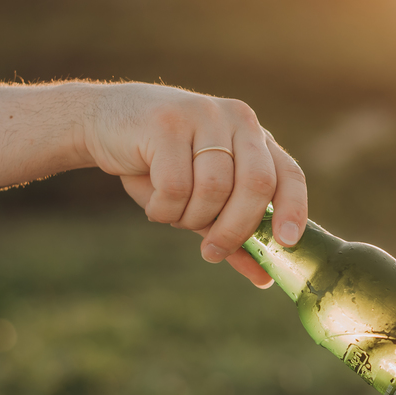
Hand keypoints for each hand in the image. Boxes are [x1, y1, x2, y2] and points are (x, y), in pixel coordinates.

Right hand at [80, 83, 306, 286]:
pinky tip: (153, 204)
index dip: (293, 209)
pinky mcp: (166, 122)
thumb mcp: (201, 199)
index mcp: (254, 135)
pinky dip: (163, 210)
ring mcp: (203, 115)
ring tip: (173, 214)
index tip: (286, 243)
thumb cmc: (159, 164)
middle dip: (236, 229)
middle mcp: (236, 119)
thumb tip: (265, 279)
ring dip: (191, 218)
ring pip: (213, 189)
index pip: (288, 174)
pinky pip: (175, 187)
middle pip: (256, 184)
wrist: (102, 121)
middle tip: (213, 253)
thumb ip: (234, 232)